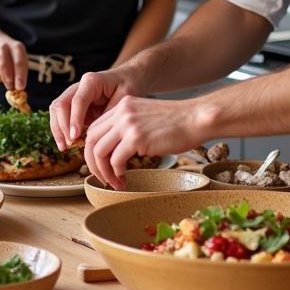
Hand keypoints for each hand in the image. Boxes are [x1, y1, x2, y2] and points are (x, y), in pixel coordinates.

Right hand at [0, 32, 27, 90]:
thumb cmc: (11, 54)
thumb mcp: (19, 59)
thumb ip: (19, 72)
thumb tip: (18, 88)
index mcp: (18, 48)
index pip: (20, 63)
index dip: (20, 76)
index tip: (20, 87)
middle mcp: (5, 47)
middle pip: (5, 65)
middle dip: (7, 78)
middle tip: (10, 88)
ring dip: (1, 78)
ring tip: (6, 77)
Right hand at [48, 68, 137, 150]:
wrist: (129, 77)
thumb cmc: (129, 85)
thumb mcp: (126, 97)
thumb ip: (111, 113)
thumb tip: (98, 134)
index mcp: (91, 81)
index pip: (77, 101)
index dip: (74, 119)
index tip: (74, 137)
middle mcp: (78, 87)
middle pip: (60, 104)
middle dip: (61, 126)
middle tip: (69, 145)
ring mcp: (74, 96)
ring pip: (56, 110)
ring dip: (57, 129)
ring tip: (64, 147)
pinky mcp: (74, 106)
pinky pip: (61, 117)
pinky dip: (61, 130)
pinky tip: (67, 144)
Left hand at [84, 95, 206, 189]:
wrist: (197, 118)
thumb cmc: (178, 123)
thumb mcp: (146, 118)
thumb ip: (130, 128)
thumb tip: (117, 151)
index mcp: (122, 106)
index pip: (95, 128)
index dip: (93, 149)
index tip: (100, 165)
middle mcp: (121, 112)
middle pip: (91, 139)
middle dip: (92, 162)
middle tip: (102, 177)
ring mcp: (128, 124)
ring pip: (99, 150)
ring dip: (103, 171)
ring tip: (114, 182)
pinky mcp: (137, 137)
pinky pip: (115, 159)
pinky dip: (115, 173)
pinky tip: (124, 179)